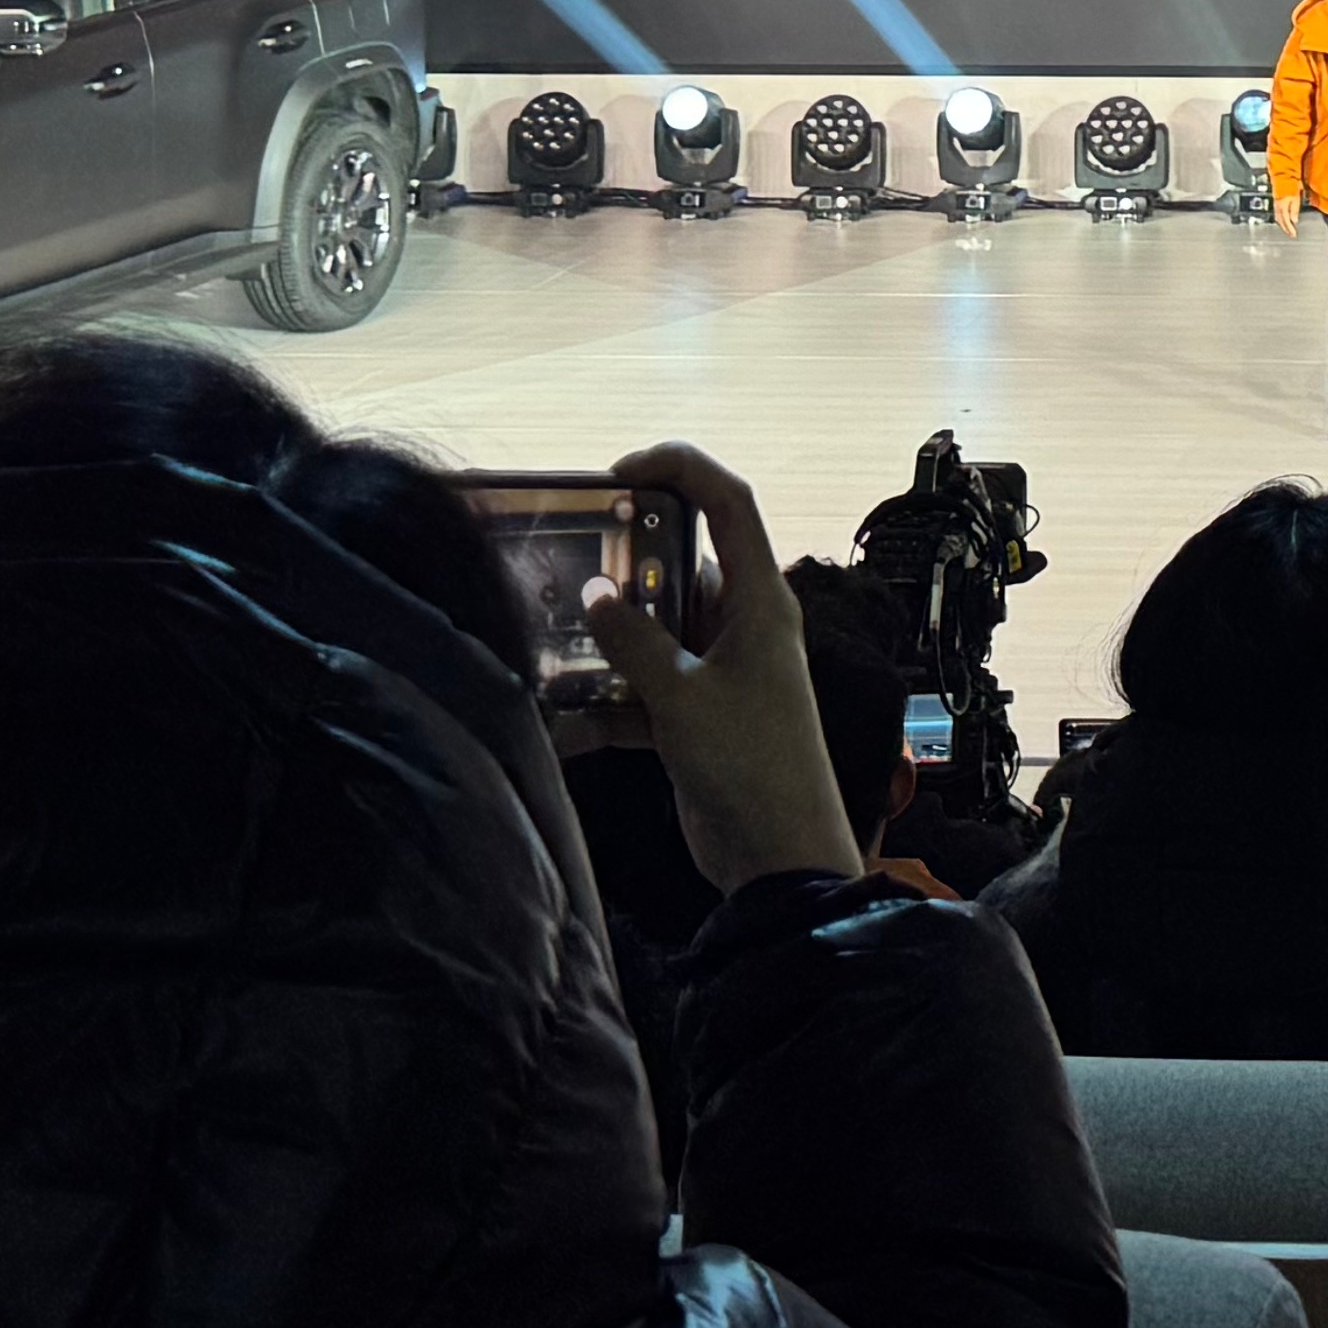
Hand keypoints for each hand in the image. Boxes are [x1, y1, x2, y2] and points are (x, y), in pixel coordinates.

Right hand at [586, 442, 860, 894]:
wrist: (778, 857)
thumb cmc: (753, 766)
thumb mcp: (683, 698)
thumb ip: (634, 643)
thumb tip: (594, 596)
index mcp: (759, 600)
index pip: (728, 503)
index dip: (680, 469)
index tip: (618, 471)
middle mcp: (742, 625)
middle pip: (679, 566)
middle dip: (623, 566)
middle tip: (565, 563)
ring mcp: (718, 671)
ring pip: (653, 630)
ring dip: (606, 640)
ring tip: (549, 639)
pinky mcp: (696, 716)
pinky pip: (642, 689)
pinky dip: (605, 701)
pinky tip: (562, 719)